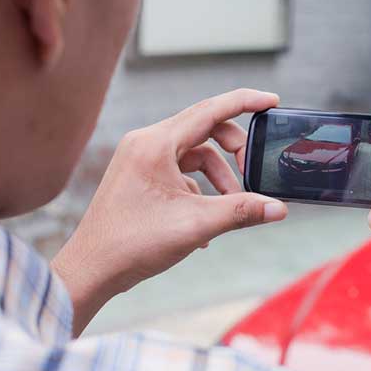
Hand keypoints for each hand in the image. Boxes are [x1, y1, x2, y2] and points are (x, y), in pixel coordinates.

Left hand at [52, 89, 286, 334]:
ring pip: (194, 154)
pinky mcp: (139, 176)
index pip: (210, 110)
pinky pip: (180, 171)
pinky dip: (200, 189)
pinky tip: (205, 222)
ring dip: (219, 177)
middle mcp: (145, 143)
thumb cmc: (133, 244)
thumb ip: (241, 211)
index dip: (245, 102)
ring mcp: (139, 159)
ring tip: (230, 206)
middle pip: (204, 129)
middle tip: (252, 174)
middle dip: (234, 151)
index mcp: (155, 144)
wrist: (91, 269)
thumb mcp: (196, 225)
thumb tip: (279, 208)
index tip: (272, 101)